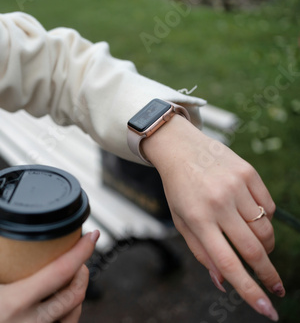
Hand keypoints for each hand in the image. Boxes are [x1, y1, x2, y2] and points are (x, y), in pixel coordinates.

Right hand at [0, 230, 98, 322]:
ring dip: (78, 294)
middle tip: (81, 258)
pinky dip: (68, 314)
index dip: (81, 252)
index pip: (60, 272)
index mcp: (17, 301)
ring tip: (74, 279)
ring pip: (73, 315)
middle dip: (84, 272)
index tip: (92, 237)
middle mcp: (32, 321)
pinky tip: (62, 304)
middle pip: (75, 295)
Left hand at [142, 115, 283, 320]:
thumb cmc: (178, 189)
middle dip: (269, 275)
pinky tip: (249, 214)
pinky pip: (269, 207)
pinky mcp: (249, 173)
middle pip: (254, 250)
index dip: (249, 290)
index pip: (228, 263)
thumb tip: (222, 282)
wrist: (180, 147)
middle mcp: (218, 203)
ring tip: (254, 245)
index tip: (267, 310)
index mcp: (197, 219)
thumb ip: (201, 252)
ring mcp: (236, 186)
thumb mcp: (181, 221)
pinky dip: (264, 218)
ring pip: (265, 230)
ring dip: (265, 246)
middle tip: (276, 288)